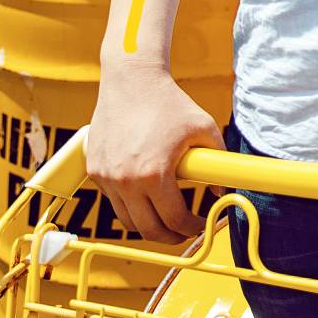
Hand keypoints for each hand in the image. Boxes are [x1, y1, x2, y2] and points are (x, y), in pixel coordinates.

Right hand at [86, 65, 213, 243]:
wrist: (131, 80)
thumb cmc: (168, 102)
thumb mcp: (204, 128)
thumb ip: (219, 161)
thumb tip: (222, 190)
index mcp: (154, 173)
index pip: (174, 219)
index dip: (192, 228)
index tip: (201, 225)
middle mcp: (126, 180)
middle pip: (148, 230)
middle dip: (170, 237)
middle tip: (183, 231)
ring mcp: (107, 176)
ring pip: (127, 220)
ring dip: (148, 224)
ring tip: (165, 217)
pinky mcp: (95, 169)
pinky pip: (113, 199)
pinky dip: (129, 204)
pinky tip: (145, 194)